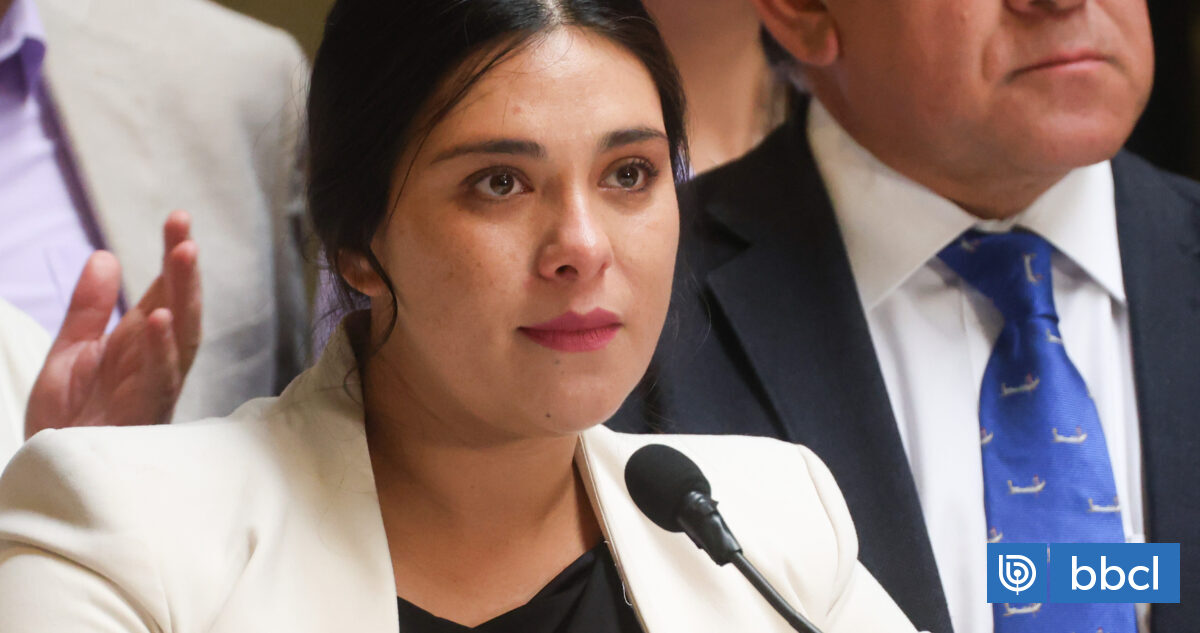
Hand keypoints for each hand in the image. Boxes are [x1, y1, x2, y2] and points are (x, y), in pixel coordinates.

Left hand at [24, 211, 201, 438]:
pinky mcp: (141, 416)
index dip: (171, 257)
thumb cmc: (67, 422)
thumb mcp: (69, 353)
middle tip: (182, 226)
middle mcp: (155, 364)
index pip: (163, 293)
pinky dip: (162, 348)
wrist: (50, 473)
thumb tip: (106, 255)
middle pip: (180, 309)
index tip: (178, 218)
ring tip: (183, 254)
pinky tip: (160, 317)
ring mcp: (153, 390)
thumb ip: (88, 308)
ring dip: (184, 295)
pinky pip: (158, 379)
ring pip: (181, 338)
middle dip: (184, 268)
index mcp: (139, 347)